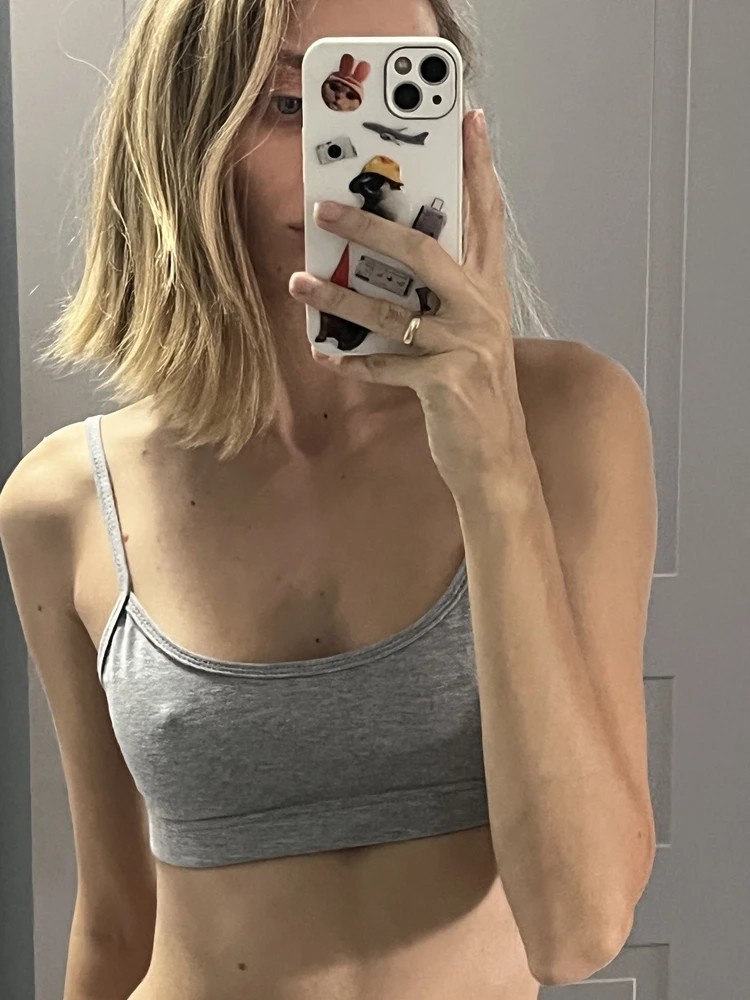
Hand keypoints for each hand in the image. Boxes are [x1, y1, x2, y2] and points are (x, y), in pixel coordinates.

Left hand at [288, 108, 527, 499]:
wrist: (497, 458)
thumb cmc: (477, 391)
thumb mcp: (469, 334)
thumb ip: (443, 297)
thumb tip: (389, 265)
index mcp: (490, 291)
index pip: (487, 215)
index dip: (479, 167)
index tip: (469, 120)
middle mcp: (482, 309)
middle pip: (424, 250)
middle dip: (370, 225)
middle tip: (325, 206)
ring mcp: (465, 345)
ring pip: (392, 309)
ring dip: (339, 296)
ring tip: (299, 281)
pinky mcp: (445, 381)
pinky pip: (385, 365)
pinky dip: (352, 360)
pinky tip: (325, 354)